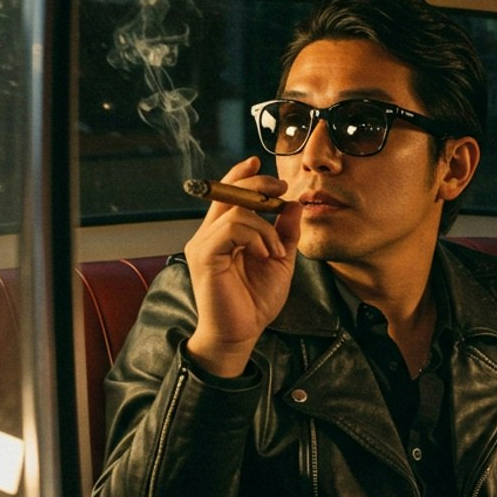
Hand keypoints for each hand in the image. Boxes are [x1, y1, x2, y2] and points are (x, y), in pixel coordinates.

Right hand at [183, 156, 301, 376]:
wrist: (241, 334)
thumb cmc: (255, 301)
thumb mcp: (280, 261)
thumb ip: (285, 233)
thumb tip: (293, 204)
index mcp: (223, 233)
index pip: (228, 193)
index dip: (242, 174)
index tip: (261, 162)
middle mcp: (208, 234)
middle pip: (228, 192)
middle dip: (258, 184)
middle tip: (281, 189)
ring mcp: (203, 244)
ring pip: (236, 210)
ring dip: (265, 226)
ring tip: (275, 251)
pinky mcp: (204, 255)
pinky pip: (232, 227)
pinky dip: (256, 236)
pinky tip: (265, 255)